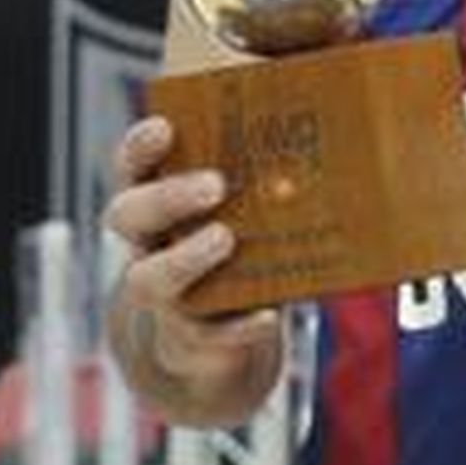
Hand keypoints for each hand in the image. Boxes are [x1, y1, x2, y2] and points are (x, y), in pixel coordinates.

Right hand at [107, 117, 282, 408]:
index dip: (141, 147)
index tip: (166, 126)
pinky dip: (237, 326)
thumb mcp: (246, 209)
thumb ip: (269, 178)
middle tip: (216, 185)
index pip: (133, 166)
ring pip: (148, 279)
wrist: (212, 335)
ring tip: (225, 238)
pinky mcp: (188, 338)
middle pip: (128, 215)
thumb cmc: (239, 245)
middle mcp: (147, 244)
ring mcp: (161, 294)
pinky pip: (204, 336)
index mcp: (156, 200)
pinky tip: (268, 315)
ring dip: (186, 257)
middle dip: (168, 197)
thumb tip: (337, 129)